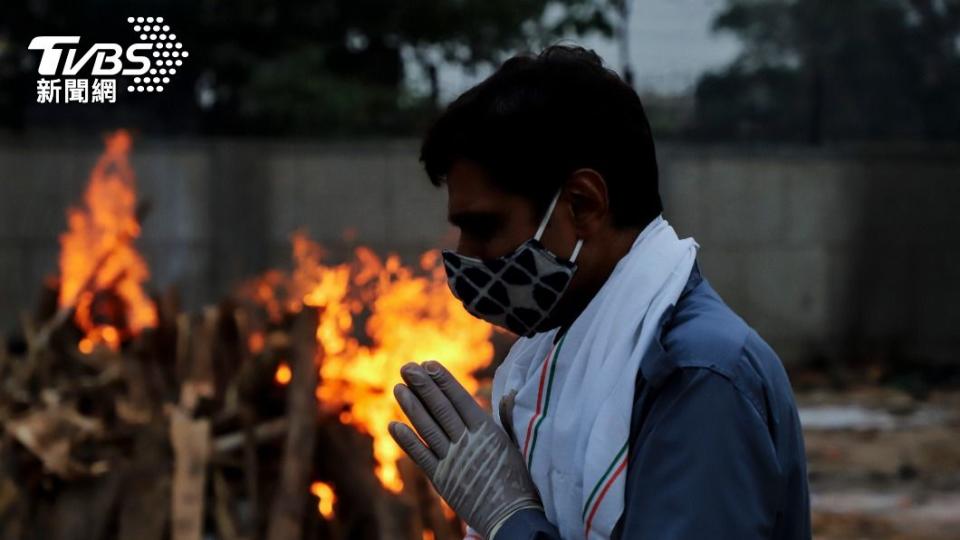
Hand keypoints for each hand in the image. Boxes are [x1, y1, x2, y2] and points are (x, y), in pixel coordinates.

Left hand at [389, 361, 541, 539]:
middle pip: (440, 408)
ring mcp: (453, 461)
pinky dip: (407, 441)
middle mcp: (467, 442)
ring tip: (398, 387)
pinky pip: (421, 456)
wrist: (512, 517)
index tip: (429, 364)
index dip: (443, 380)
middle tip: (407, 367)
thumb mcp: (515, 445)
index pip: (460, 398)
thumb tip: (508, 394)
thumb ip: (506, 419)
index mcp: (487, 431)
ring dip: (411, 407)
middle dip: (423, 386)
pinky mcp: (442, 480)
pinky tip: (394, 425)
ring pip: (428, 428)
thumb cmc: (517, 480)